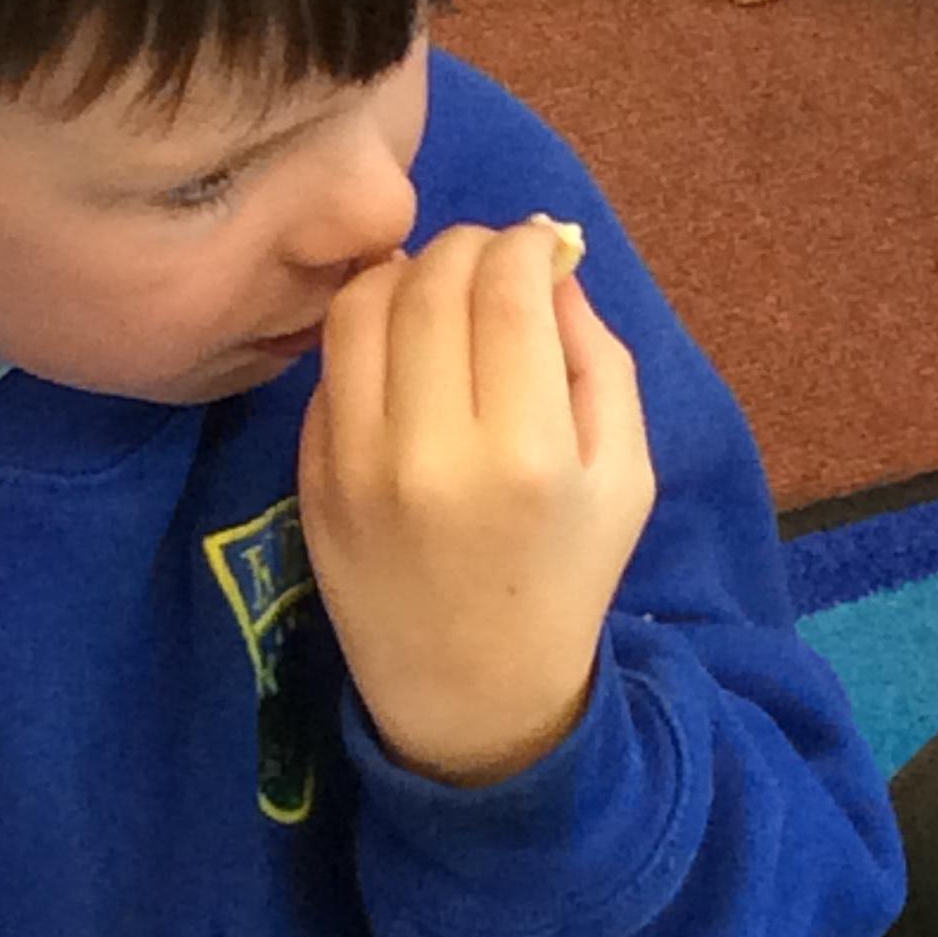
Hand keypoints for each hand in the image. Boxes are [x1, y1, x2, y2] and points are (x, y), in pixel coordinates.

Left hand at [298, 217, 654, 786]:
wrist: (471, 693)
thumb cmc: (564, 577)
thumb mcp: (626, 474)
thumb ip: (599, 358)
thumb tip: (549, 266)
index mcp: (524, 452)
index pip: (506, 288)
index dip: (524, 243)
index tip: (537, 246)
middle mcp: (429, 453)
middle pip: (429, 284)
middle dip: (466, 246)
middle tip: (490, 259)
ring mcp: (355, 467)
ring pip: (359, 310)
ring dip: (401, 274)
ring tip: (436, 288)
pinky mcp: (311, 481)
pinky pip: (328, 369)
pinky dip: (365, 337)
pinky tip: (400, 352)